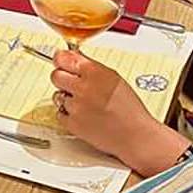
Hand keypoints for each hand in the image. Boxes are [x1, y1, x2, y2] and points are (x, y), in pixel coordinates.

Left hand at [51, 50, 186, 175]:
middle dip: (63, 79)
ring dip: (68, 98)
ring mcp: (76, 107)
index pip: (62, 58)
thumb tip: (73, 56)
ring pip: (57, 95)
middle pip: (56, 76)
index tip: (60, 61)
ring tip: (85, 104)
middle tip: (74, 84)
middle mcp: (83, 88)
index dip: (61, 60)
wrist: (136, 136)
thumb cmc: (129, 109)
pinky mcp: (72, 124)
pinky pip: (60, 113)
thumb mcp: (114, 78)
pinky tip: (84, 115)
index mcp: (94, 73)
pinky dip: (68, 114)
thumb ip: (91, 66)